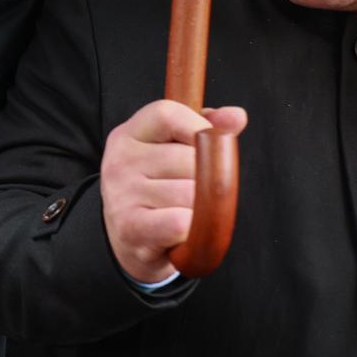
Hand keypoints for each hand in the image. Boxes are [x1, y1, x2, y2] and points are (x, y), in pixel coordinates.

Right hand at [100, 100, 248, 281]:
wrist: (129, 241)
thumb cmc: (157, 190)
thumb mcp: (172, 152)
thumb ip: (204, 130)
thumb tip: (237, 116)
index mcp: (127, 136)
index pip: (168, 115)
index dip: (199, 127)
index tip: (208, 146)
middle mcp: (119, 162)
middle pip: (189, 158)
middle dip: (204, 178)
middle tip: (193, 193)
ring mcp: (122, 195)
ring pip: (191, 193)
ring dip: (200, 209)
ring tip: (185, 213)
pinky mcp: (130, 228)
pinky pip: (181, 222)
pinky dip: (192, 230)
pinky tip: (183, 232)